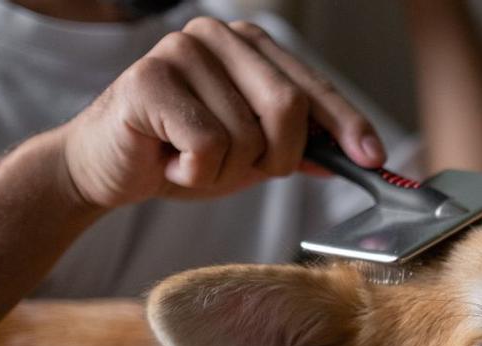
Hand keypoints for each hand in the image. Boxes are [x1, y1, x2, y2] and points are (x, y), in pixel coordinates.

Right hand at [59, 17, 382, 208]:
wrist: (109, 168)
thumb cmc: (183, 153)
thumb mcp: (255, 154)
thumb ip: (301, 148)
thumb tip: (356, 155)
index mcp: (251, 46)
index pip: (313, 86)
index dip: (347, 124)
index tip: (373, 158)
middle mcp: (218, 37)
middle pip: (288, 106)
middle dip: (279, 156)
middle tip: (250, 169)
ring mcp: (181, 51)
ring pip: (246, 135)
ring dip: (226, 171)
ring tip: (192, 161)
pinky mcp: (148, 79)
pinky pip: (207, 146)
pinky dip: (195, 172)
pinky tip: (170, 161)